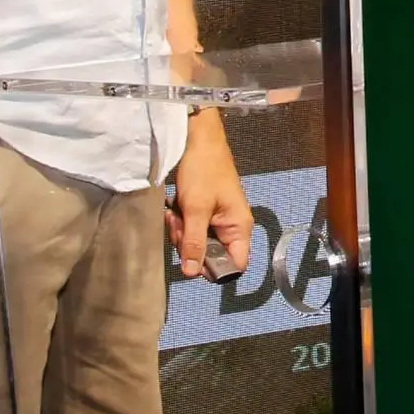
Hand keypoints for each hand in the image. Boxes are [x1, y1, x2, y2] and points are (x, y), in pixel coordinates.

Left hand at [168, 110, 250, 280]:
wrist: (198, 139)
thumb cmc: (203, 172)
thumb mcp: (196, 210)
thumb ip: (194, 243)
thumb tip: (191, 274)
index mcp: (240, 228)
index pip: (235, 264)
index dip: (215, 270)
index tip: (193, 260)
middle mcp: (232, 226)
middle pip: (212, 254)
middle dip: (191, 245)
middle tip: (178, 226)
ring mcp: (218, 218)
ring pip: (199, 241)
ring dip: (182, 232)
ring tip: (174, 213)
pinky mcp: (205, 211)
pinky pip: (193, 228)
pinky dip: (181, 222)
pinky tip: (173, 209)